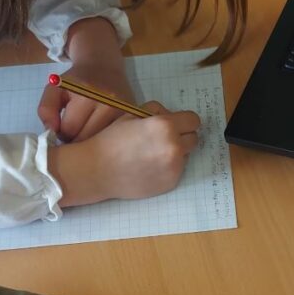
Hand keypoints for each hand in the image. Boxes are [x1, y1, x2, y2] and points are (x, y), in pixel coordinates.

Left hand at [38, 17, 132, 141]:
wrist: (104, 66)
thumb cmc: (77, 81)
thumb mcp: (55, 88)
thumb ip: (46, 109)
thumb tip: (52, 131)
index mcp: (86, 96)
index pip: (68, 131)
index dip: (61, 133)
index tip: (63, 128)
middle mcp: (108, 105)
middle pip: (86, 140)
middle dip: (76, 140)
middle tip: (75, 132)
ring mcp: (123, 113)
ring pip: (101, 144)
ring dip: (91, 143)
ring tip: (88, 132)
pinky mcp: (132, 118)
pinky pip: (115, 140)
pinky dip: (106, 140)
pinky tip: (102, 133)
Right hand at [48, 101, 200, 205]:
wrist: (98, 170)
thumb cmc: (113, 139)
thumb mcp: (132, 115)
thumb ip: (157, 111)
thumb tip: (171, 116)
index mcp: (166, 126)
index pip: (194, 121)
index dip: (185, 121)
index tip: (178, 124)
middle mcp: (174, 147)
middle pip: (194, 139)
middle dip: (183, 136)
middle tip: (164, 139)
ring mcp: (174, 167)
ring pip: (187, 155)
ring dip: (176, 153)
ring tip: (153, 154)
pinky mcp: (171, 182)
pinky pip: (178, 170)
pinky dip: (169, 168)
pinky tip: (150, 167)